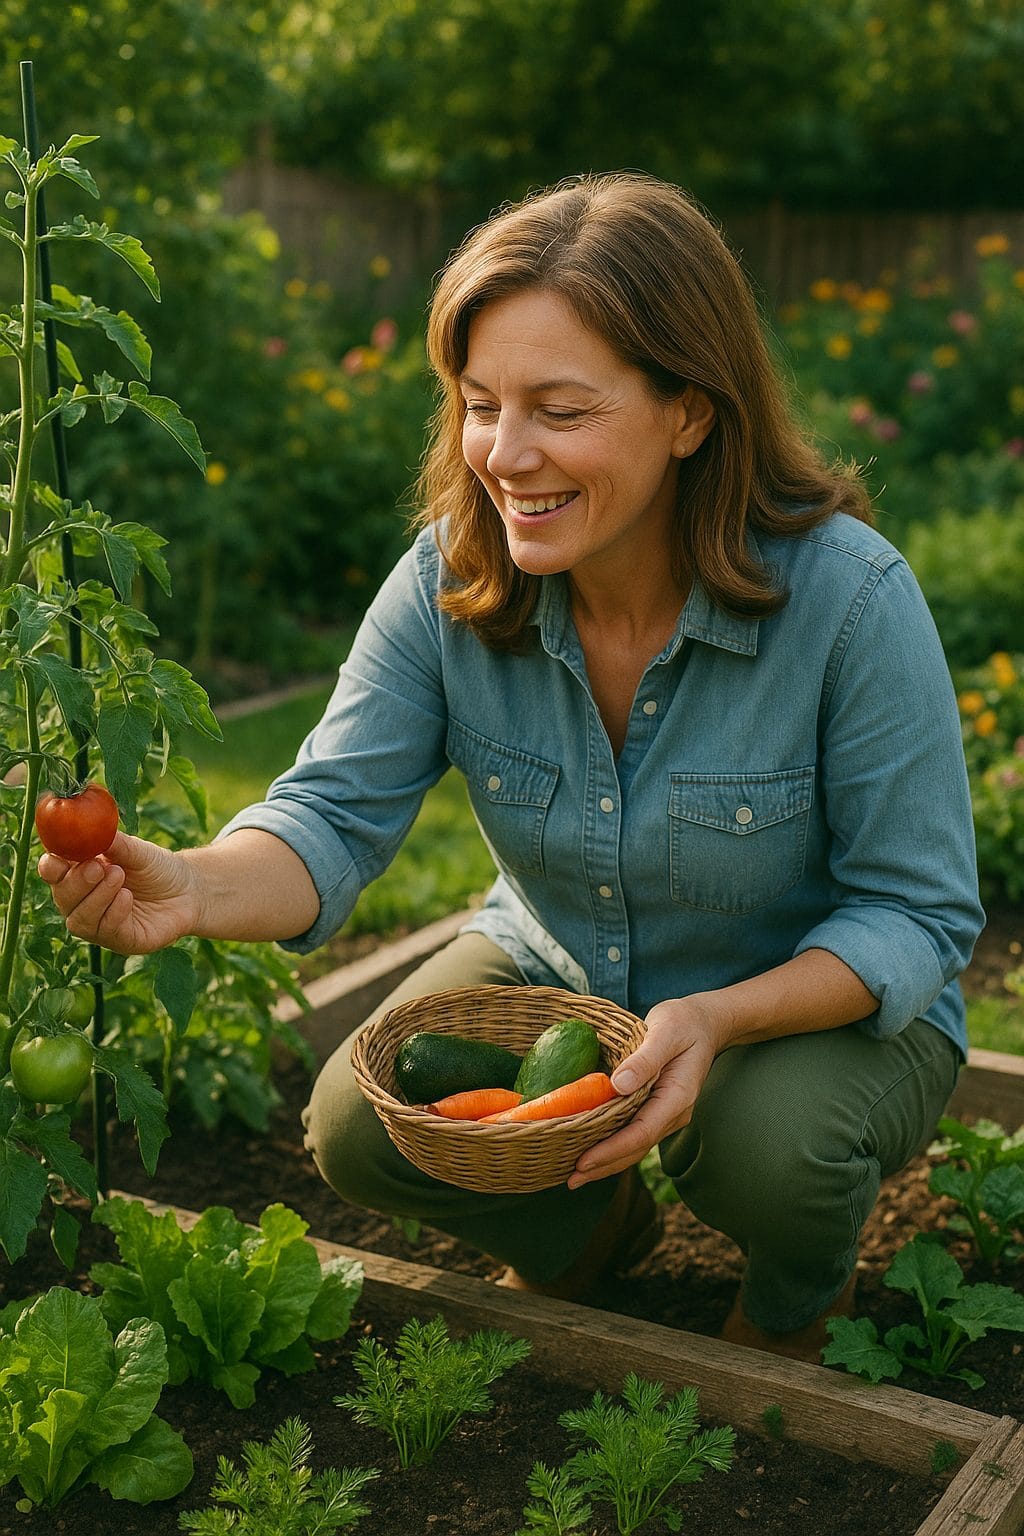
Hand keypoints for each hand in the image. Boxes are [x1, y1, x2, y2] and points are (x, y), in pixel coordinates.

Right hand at [38, 831, 199, 955]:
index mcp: (80, 874)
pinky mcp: (120, 941)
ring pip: (79, 920)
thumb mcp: (137, 850)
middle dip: (76, 882)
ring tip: (119, 875)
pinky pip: (106, 932)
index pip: (53, 873)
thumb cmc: (157, 868)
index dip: (50, 866)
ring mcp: (99, 924)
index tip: (57, 858)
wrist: (190, 890)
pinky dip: (114, 913)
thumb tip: (92, 826)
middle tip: (97, 866)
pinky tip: (127, 897)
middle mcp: (83, 902)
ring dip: (96, 898)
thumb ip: (113, 842)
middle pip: (63, 897)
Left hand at [567, 995, 726, 1188]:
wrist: (704, 1022)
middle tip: (570, 1180)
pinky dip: (612, 1146)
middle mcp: (673, 1113)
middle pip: (636, 1148)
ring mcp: (666, 1114)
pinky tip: (591, 1150)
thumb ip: (644, 1059)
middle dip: (604, 1166)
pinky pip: (634, 1134)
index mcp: (677, 1097)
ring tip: (575, 1175)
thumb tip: (618, 1085)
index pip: (641, 1133)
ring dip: (606, 1162)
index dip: (611, 1150)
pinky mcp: (656, 1109)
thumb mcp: (665, 1031)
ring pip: (635, 1146)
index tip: (583, 1162)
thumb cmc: (684, 1022)